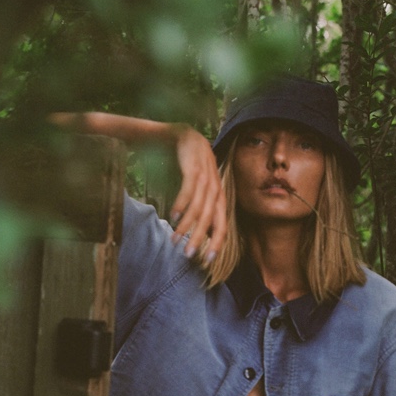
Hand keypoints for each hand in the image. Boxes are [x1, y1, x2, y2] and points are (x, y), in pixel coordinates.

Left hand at [47, 112, 226, 262]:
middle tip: (177, 245)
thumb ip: (86, 123)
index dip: (185, 195)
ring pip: (215, 210)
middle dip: (193, 223)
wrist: (179, 131)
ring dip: (205, 235)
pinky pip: (222, 218)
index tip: (172, 215)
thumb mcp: (116, 124)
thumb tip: (48, 120)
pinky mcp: (217, 194)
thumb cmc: (145, 130)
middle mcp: (207, 160)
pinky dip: (217, 238)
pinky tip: (208, 259)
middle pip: (206, 197)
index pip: (192, 174)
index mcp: (187, 142)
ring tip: (191, 256)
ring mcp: (215, 178)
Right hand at [168, 124, 226, 263]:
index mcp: (219, 196)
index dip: (217, 242)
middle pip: (211, 219)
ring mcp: (206, 177)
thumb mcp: (200, 189)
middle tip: (188, 255)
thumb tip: (204, 234)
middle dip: (200, 239)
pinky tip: (173, 216)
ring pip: (199, 207)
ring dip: (186, 225)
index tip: (209, 260)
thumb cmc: (191, 167)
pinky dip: (182, 204)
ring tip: (175, 239)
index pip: (222, 224)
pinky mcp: (193, 167)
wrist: (185, 135)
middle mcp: (215, 188)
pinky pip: (189, 189)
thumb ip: (203, 209)